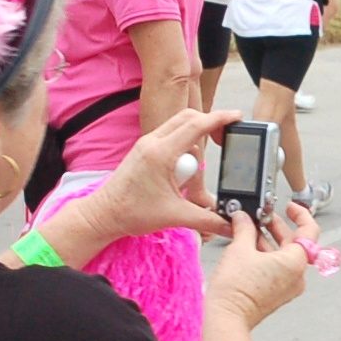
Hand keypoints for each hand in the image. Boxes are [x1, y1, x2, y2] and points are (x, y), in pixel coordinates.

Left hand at [61, 106, 235, 253]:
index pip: (196, 126)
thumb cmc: (131, 213)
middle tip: (226, 137)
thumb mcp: (175, 216)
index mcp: (161, 153)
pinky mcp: (144, 150)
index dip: (220, 119)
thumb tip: (228, 223)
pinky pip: (170, 137)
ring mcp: (147, 144)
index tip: (237, 116)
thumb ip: (207, 219)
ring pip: (178, 126)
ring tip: (195, 170)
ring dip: (194, 137)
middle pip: (188, 118)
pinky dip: (182, 145)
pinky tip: (182, 169)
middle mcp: (153, 142)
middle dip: (209, 123)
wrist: (103, 214)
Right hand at [205, 203, 312, 330]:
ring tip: (248, 230)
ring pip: (284, 256)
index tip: (290, 207)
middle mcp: (296, 276)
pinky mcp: (276, 294)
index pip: (309, 231)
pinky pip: (277, 268)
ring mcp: (287, 287)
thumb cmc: (235, 291)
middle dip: (277, 227)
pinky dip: (266, 255)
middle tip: (260, 216)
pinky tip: (248, 248)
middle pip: (294, 243)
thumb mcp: (239, 248)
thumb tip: (242, 218)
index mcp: (295, 263)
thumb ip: (244, 227)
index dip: (301, 214)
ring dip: (268, 240)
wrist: (226, 318)